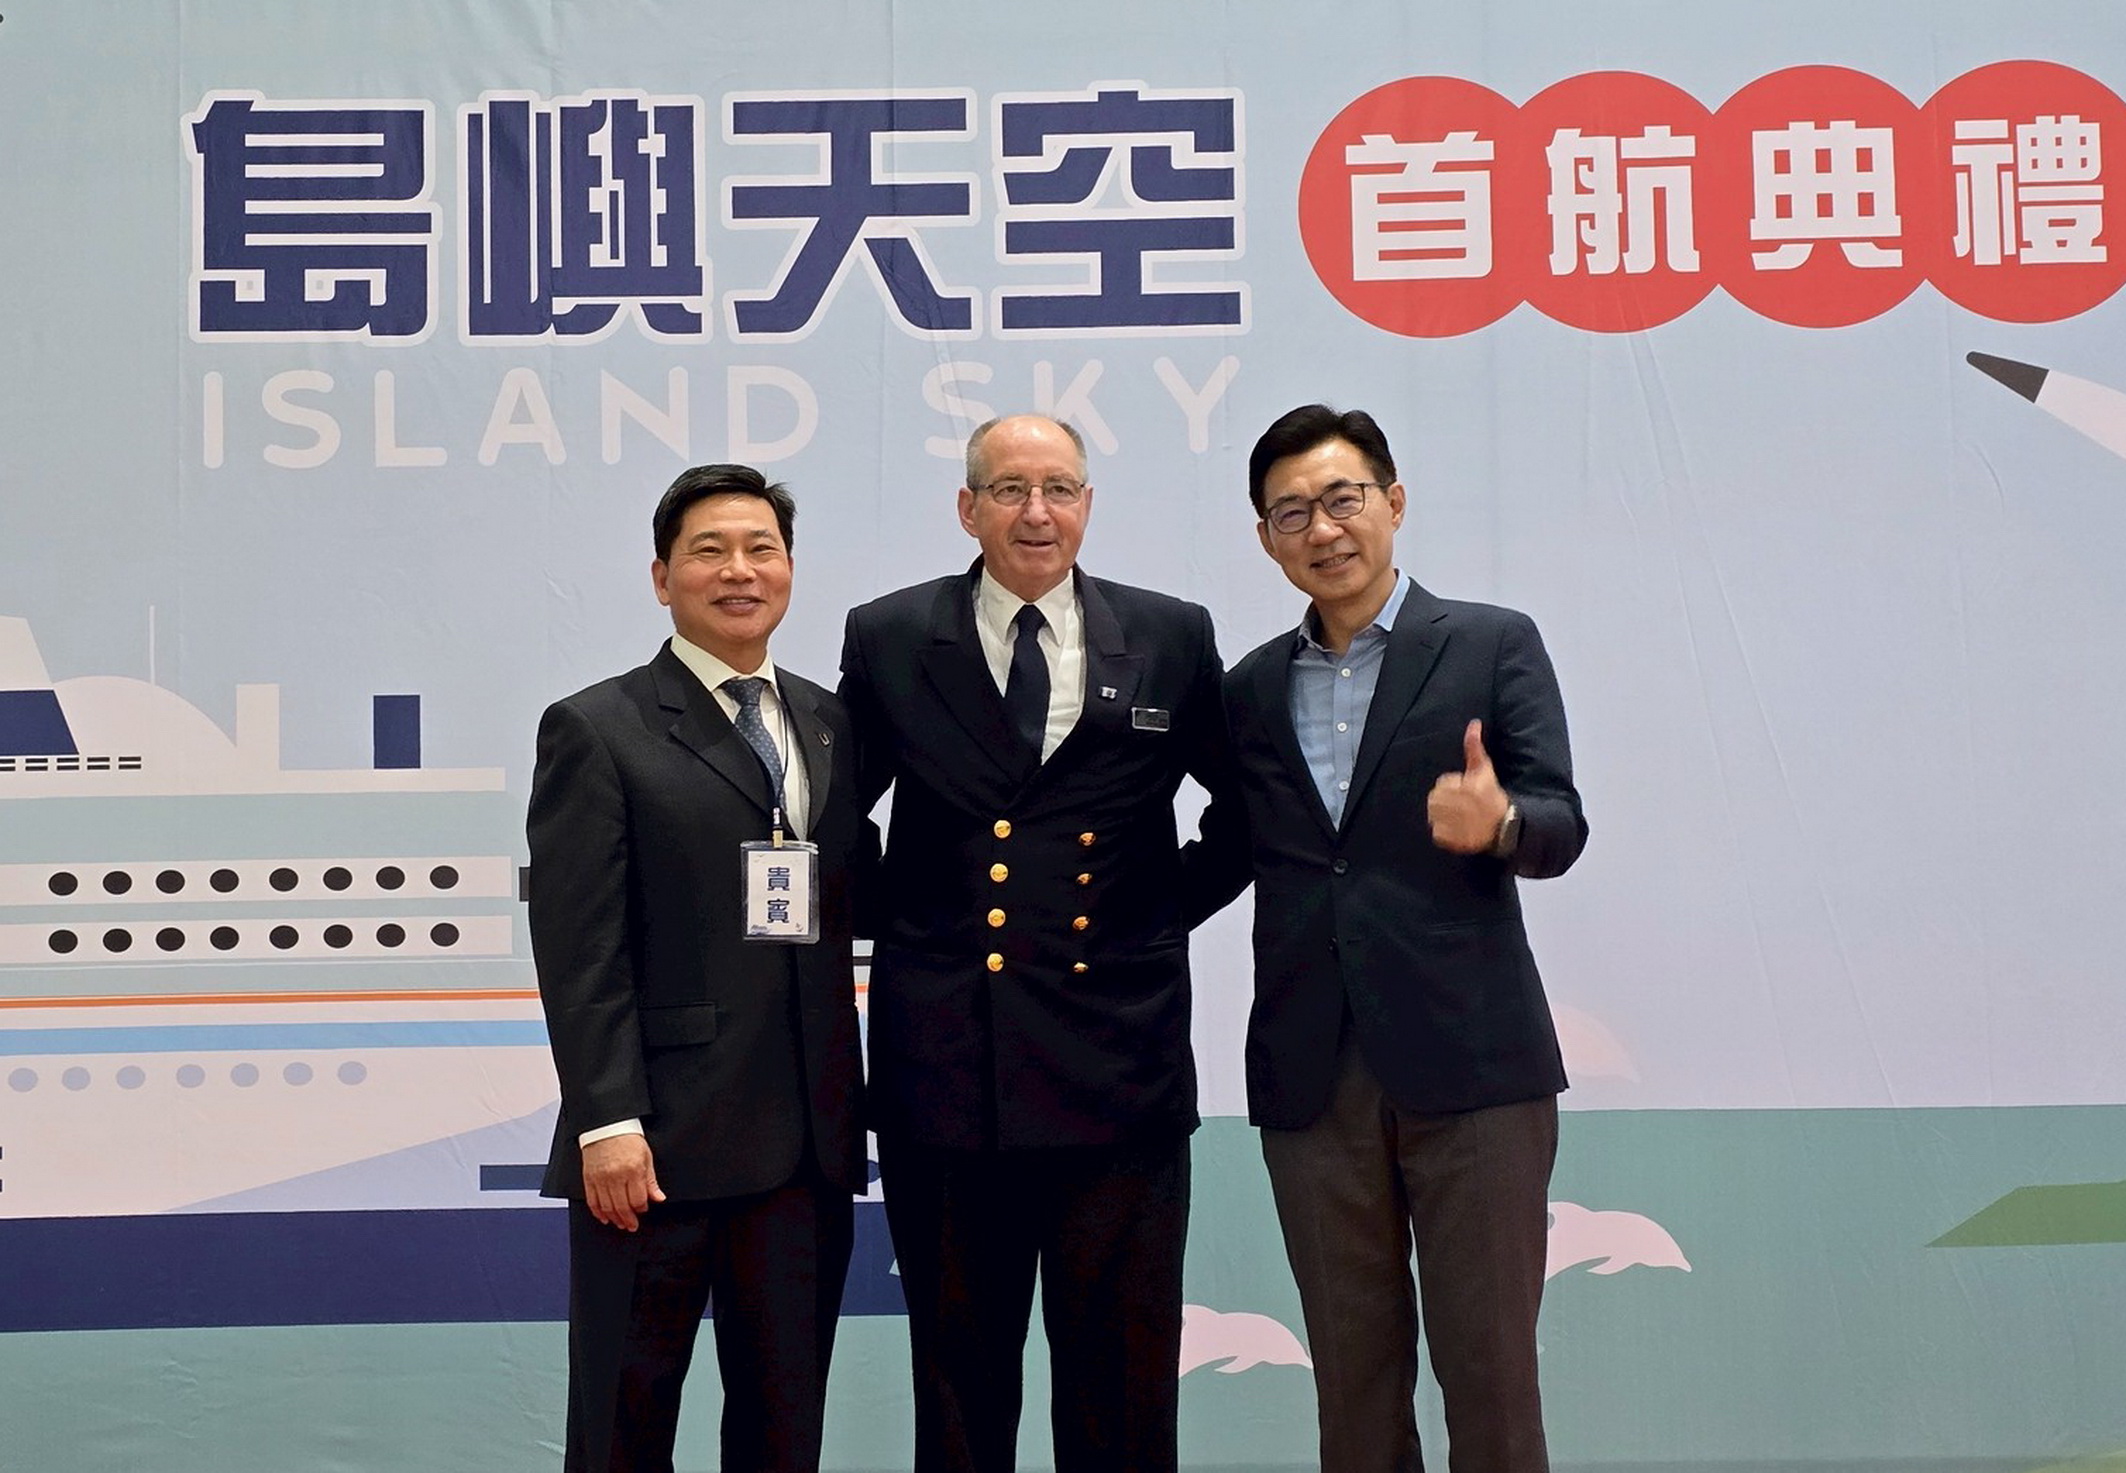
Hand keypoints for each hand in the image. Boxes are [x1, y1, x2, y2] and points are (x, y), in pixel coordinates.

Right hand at [580, 1134, 663, 1231]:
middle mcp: (616, 1176)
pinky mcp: (589, 1178)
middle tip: (632, 1226)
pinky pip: (592, 1201)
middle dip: (628, 1220)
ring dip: (614, 1219)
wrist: (607, 1125)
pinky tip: (604, 1217)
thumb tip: (658, 1198)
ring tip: (620, 1224)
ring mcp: (601, 1178)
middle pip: (622, 1207)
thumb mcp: (646, 1156)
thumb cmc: (628, 1138)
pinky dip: (598, 1212)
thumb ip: (651, 1180)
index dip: (641, 1208)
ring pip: (607, 1207)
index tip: (643, 1210)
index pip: (638, 1199)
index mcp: (633, 1170)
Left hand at [1426, 719, 1509, 853]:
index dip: (1454, 787)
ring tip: (1459, 817)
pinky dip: (1444, 832)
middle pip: (1434, 799)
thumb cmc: (1492, 795)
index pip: (1442, 783)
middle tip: (1463, 806)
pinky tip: (1458, 829)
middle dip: (1447, 801)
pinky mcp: (1451, 841)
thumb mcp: (1484, 768)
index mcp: (1466, 788)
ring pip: (1433, 815)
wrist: (1504, 826)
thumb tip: (1473, 723)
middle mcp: (1459, 807)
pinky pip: (1436, 833)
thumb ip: (1474, 746)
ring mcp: (1454, 825)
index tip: (1467, 792)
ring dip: (1443, 815)